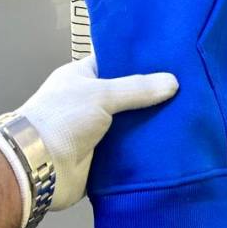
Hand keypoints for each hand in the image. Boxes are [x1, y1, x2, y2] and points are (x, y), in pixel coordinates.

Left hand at [16, 55, 178, 210]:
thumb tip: (173, 82)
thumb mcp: (100, 94)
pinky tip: (174, 142)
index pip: (116, 63)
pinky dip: (147, 148)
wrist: (37, 168)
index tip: (171, 59)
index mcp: (83, 77)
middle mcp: (90, 102)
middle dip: (153, 95)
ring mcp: (97, 131)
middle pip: (129, 95)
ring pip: (133, 123)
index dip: (140, 61)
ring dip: (152, 124)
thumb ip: (137, 89)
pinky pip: (131, 150)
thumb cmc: (61, 119)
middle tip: (189, 89)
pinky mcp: (104, 158)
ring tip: (189, 114)